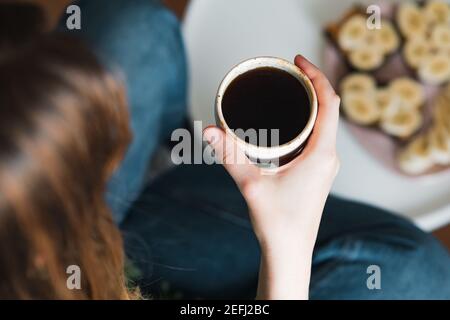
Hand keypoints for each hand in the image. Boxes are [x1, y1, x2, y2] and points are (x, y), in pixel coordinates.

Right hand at [203, 55, 340, 298]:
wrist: (289, 252)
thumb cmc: (277, 223)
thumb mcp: (251, 185)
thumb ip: (230, 155)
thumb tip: (210, 130)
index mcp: (321, 154)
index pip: (329, 103)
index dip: (317, 76)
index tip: (298, 61)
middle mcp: (328, 157)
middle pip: (328, 109)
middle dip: (311, 85)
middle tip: (288, 71)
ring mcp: (324, 166)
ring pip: (323, 124)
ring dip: (309, 104)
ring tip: (287, 90)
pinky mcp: (316, 173)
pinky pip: (316, 138)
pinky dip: (305, 123)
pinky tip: (287, 122)